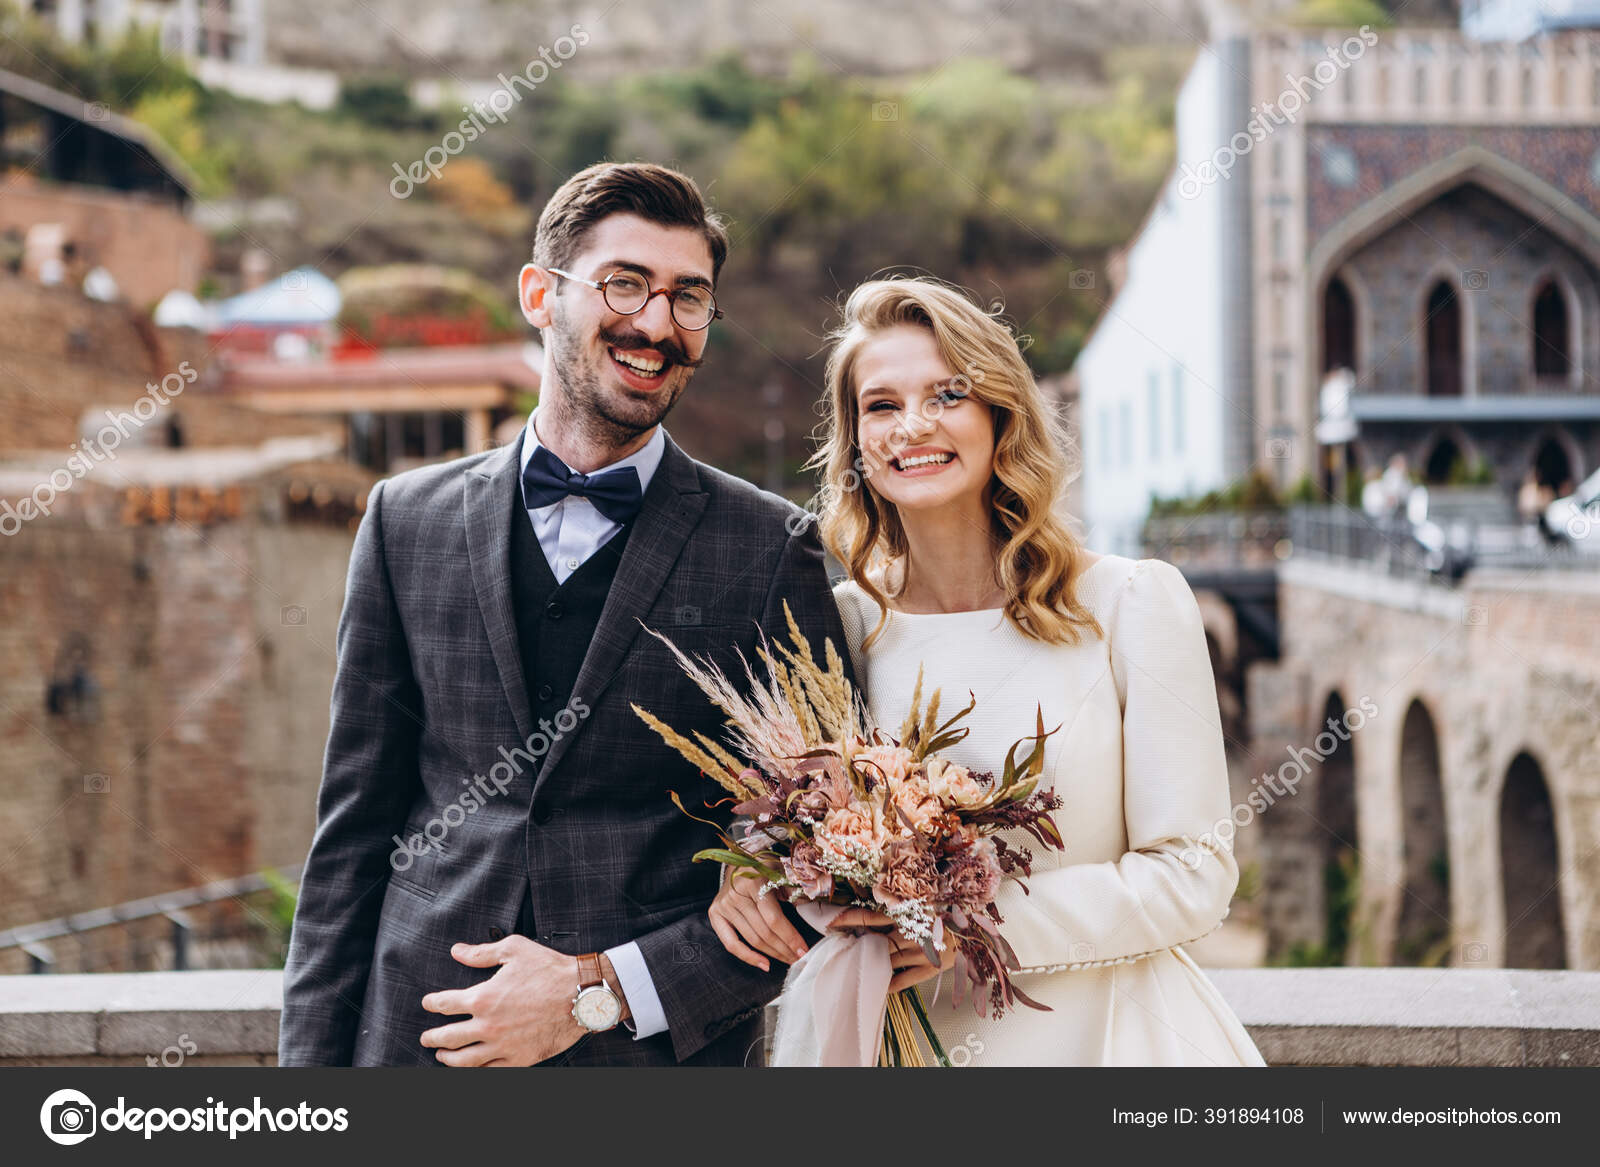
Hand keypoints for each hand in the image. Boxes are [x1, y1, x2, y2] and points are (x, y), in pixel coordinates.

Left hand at [418, 936, 588, 1066]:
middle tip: (426, 1038)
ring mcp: (502, 1046)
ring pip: (465, 1060)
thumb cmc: (550, 970)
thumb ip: (481, 952)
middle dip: (433, 1037)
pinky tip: (471, 1068)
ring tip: (442, 1056)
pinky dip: (476, 1071)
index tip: (427, 1003)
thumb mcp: (514, 950)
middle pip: (448, 1037)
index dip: (432, 1003)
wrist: (581, 995)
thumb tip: (457, 951)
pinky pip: (490, 1070)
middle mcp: (488, 1026)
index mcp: (483, 998)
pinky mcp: (519, 1059)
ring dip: (448, 1059)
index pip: (446, 1004)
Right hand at [708, 870, 808, 971]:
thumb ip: (793, 889)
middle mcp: (736, 894)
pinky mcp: (715, 914)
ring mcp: (724, 905)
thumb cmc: (765, 869)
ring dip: (772, 954)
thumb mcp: (781, 872)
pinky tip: (764, 964)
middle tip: (798, 958)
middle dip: (784, 949)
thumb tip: (806, 907)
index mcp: (754, 882)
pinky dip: (748, 957)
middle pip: (763, 932)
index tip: (803, 950)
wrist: (740, 864)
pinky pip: (730, 943)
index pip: (773, 918)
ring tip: (787, 960)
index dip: (790, 937)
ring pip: (752, 939)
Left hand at [828, 907, 956, 992]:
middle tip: (838, 948)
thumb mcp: (923, 906)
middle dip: (857, 945)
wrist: (977, 931)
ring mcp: (921, 952)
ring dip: (871, 963)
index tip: (831, 923)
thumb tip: (872, 913)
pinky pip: (904, 979)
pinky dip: (890, 983)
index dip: (849, 919)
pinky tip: (879, 987)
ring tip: (856, 967)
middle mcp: (912, 932)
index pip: (870, 916)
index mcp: (909, 913)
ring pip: (887, 960)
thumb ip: (900, 911)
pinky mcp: (930, 968)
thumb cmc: (947, 916)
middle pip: (875, 940)